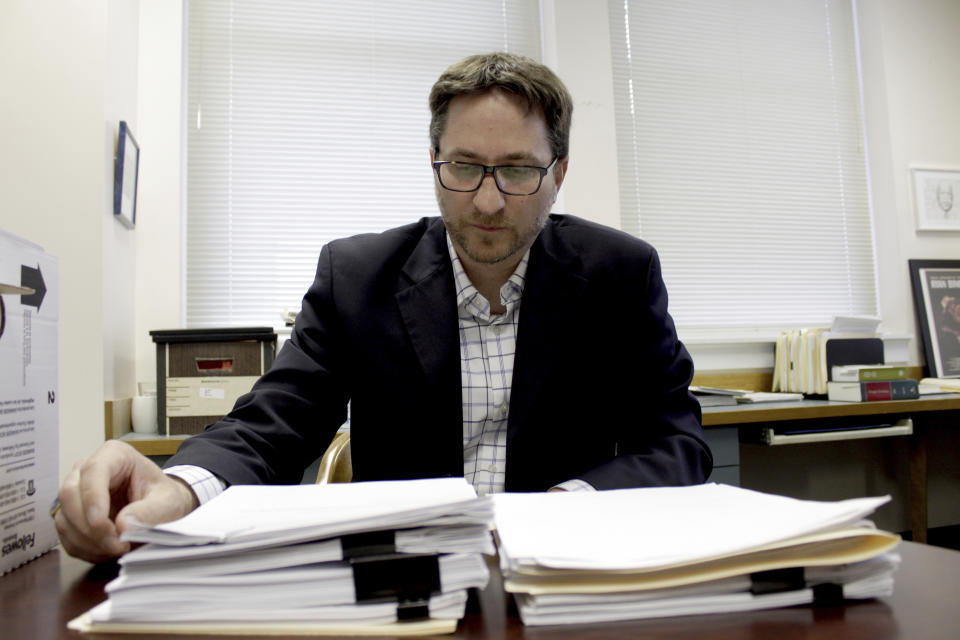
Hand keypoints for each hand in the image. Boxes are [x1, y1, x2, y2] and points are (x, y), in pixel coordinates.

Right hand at [53, 440, 198, 562]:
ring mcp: (75, 493)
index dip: (92, 497)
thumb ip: (151, 511)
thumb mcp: (169, 502)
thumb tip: (123, 524)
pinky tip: (106, 551)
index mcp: (114, 455)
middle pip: (70, 495)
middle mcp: (87, 470)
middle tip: (116, 544)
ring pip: (64, 518)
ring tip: (117, 548)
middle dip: (90, 526)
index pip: (93, 471)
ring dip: (87, 540)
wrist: (159, 507)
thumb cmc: (163, 497)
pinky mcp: (70, 516)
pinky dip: (84, 548)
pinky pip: (65, 535)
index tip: (100, 522)